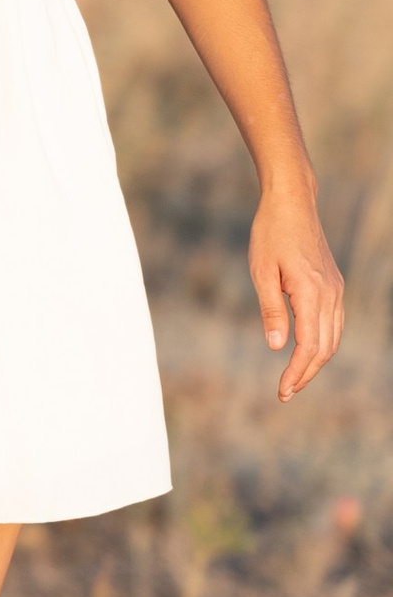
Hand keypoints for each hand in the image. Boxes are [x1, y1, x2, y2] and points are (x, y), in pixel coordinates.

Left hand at [250, 182, 343, 401]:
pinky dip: (322, 344)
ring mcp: (335, 290)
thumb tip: (276, 347)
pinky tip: (306, 352)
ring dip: (315, 362)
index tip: (282, 391)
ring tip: (293, 379)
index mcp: (311, 292)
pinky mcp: (333, 286)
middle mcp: (330, 294)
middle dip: (305, 374)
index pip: (309, 346)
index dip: (296, 372)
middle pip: (325, 348)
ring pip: (333, 339)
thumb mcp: (262, 271)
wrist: (292, 204)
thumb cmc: (270, 234)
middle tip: (285, 393)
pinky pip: (334, 324)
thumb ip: (271, 310)